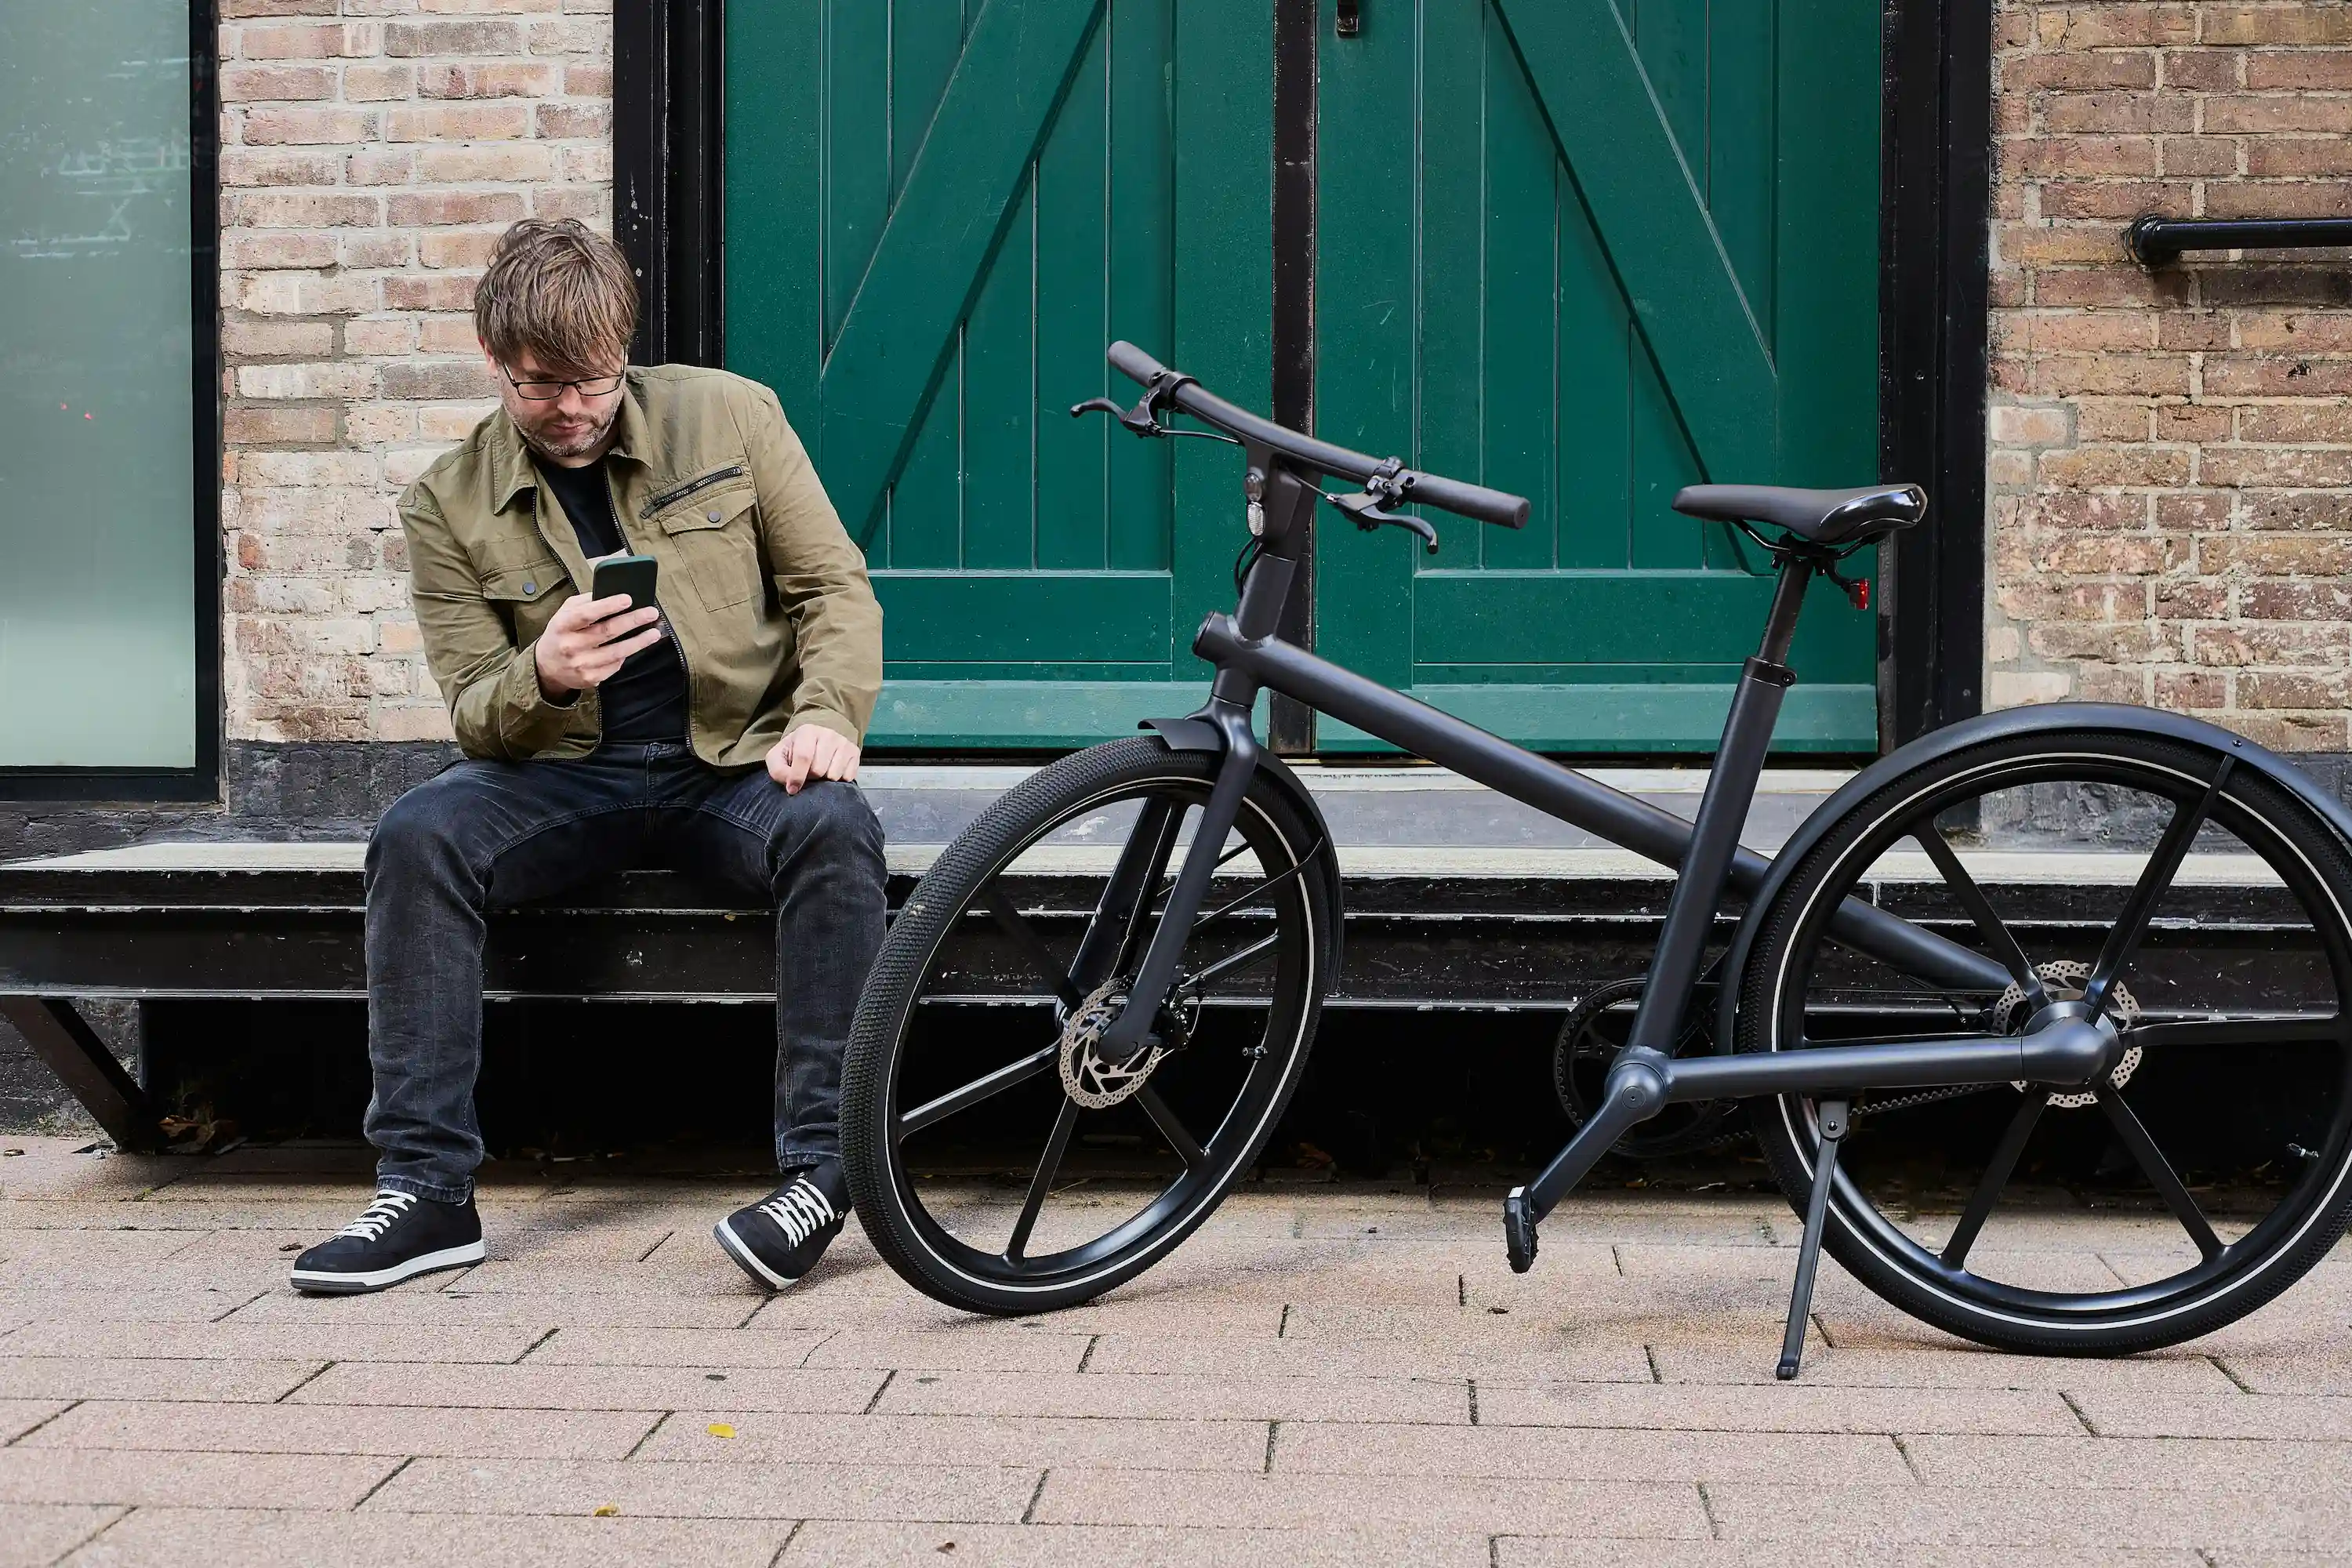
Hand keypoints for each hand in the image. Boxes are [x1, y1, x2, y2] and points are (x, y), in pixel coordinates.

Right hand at [534, 592, 660, 696]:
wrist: (546, 666)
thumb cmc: (561, 633)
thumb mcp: (565, 612)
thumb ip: (586, 602)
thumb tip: (612, 594)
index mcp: (562, 625)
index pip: (586, 614)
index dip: (608, 606)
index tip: (628, 599)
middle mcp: (570, 646)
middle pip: (606, 632)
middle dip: (632, 621)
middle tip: (651, 613)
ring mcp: (581, 664)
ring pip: (616, 652)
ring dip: (639, 641)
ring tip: (654, 632)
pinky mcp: (590, 678)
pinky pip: (615, 665)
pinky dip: (627, 655)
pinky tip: (635, 646)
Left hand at [767, 725, 860, 794]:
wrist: (816, 741)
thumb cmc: (795, 751)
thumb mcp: (778, 758)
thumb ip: (778, 771)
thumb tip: (792, 786)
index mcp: (807, 732)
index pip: (804, 757)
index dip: (797, 777)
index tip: (792, 788)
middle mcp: (828, 734)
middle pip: (819, 769)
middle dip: (811, 777)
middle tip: (808, 773)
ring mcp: (843, 743)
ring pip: (834, 775)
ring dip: (824, 780)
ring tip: (820, 772)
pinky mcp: (855, 752)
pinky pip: (848, 776)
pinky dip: (838, 780)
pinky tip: (831, 771)